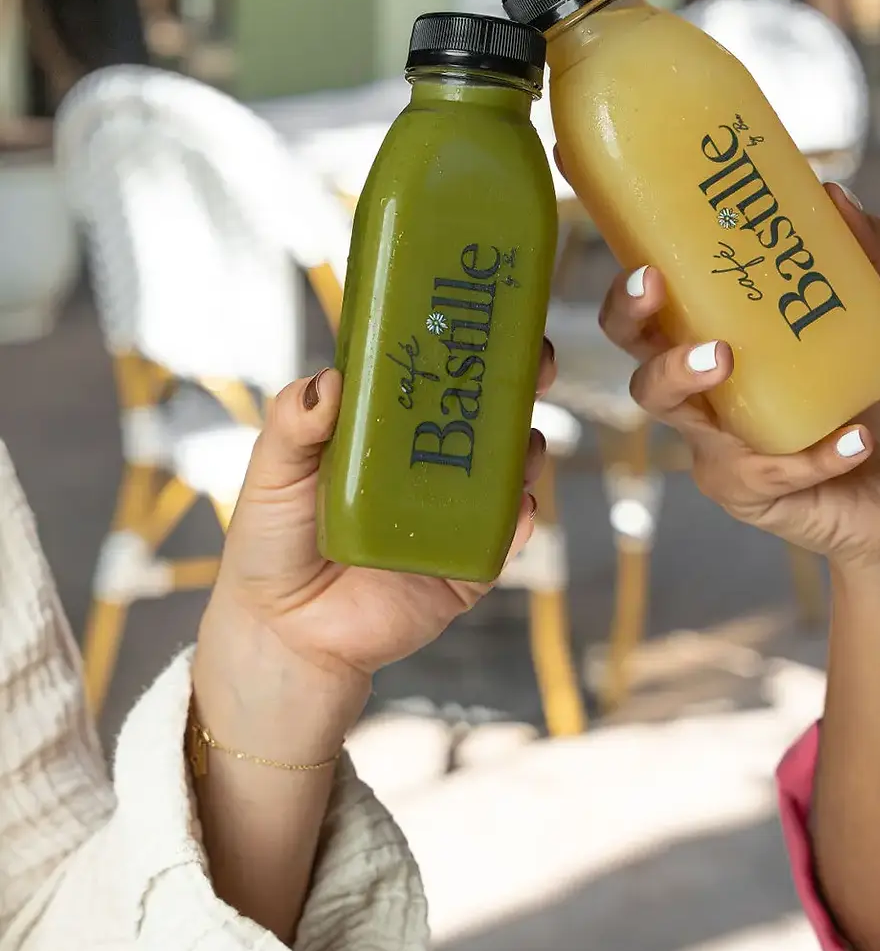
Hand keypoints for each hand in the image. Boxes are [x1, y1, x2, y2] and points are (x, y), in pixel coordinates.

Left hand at [209, 341, 555, 687]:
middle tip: (536, 363)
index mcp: (386, 434)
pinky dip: (521, 524)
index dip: (467, 344)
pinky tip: (522, 506)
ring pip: (508, 474)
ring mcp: (450, 518)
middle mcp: (427, 468)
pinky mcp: (464, 570)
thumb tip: (327, 380)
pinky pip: (504, 544)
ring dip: (528, 449)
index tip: (491, 315)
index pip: (435, 376)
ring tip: (526, 439)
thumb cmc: (271, 543)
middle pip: (487, 415)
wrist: (280, 635)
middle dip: (519, 385)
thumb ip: (293, 423)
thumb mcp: (272, 471)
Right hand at [598, 186, 879, 570]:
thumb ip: (863, 255)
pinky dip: (817, 452)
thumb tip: (830, 193)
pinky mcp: (752, 492)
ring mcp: (722, 450)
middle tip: (654, 289)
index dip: (629, 294)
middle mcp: (706, 402)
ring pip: (679, 419)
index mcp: (718, 349)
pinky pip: (772, 470)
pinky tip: (856, 438)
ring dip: (687, 379)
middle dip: (634, 325)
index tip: (646, 262)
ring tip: (725, 358)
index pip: (652, 321)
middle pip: (638, 366)